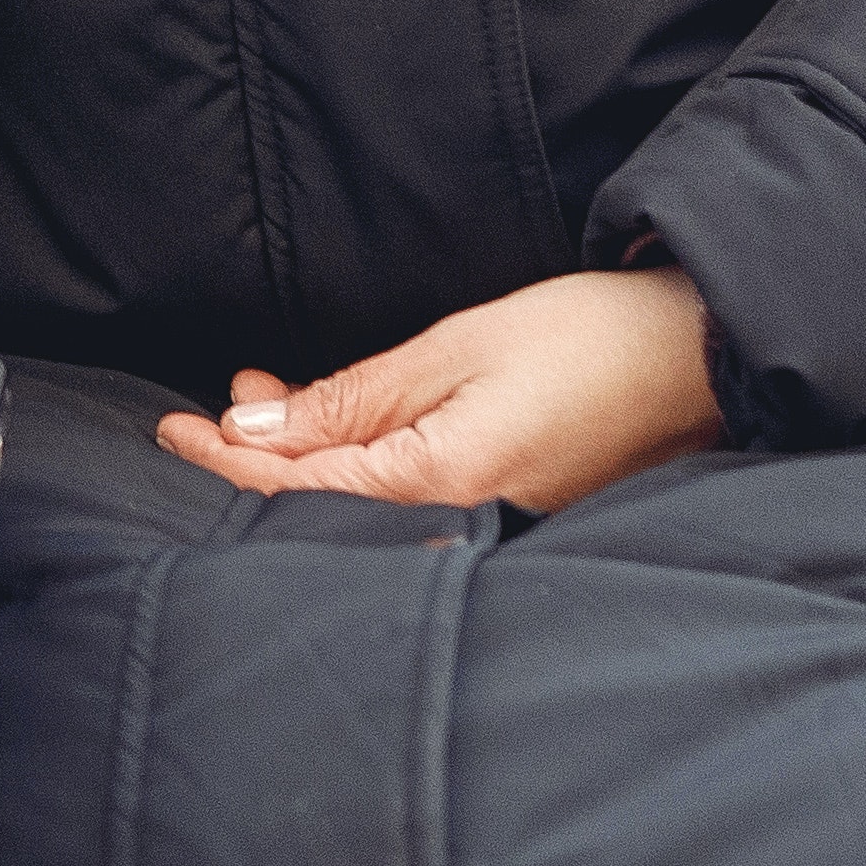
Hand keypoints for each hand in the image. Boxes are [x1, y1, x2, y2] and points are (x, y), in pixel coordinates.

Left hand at [154, 268, 718, 515]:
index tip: (168, 430)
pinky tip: (337, 428)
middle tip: (217, 400)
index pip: (298, 492)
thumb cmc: (586, 341)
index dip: (224, 464)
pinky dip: (356, 463)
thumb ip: (352, 398)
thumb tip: (256, 429)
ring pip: (361, 501)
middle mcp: (459, 521)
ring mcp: (486, 525)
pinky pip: (405, 499)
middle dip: (256, 455)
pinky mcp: (506, 512)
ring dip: (304, 455)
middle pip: (323, 505)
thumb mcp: (453, 349)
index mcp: (440, 482)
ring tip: (266, 398)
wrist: (697, 356)